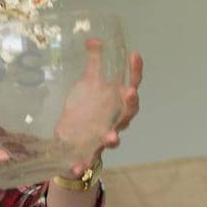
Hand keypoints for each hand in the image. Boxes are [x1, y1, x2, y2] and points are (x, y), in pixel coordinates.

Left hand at [56, 45, 143, 178]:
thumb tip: (93, 39)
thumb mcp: (89, 85)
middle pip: (128, 112)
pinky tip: (78, 167)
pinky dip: (83, 164)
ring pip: (113, 138)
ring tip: (113, 136)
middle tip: (130, 92)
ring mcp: (103, 137)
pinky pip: (87, 160)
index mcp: (116, 102)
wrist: (72, 142)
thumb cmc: (87, 110)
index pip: (131, 85)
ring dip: (114, 138)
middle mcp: (114, 120)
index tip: (135, 54)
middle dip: (130, 103)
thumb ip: (94, 64)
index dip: (135, 71)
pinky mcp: (87, 152)